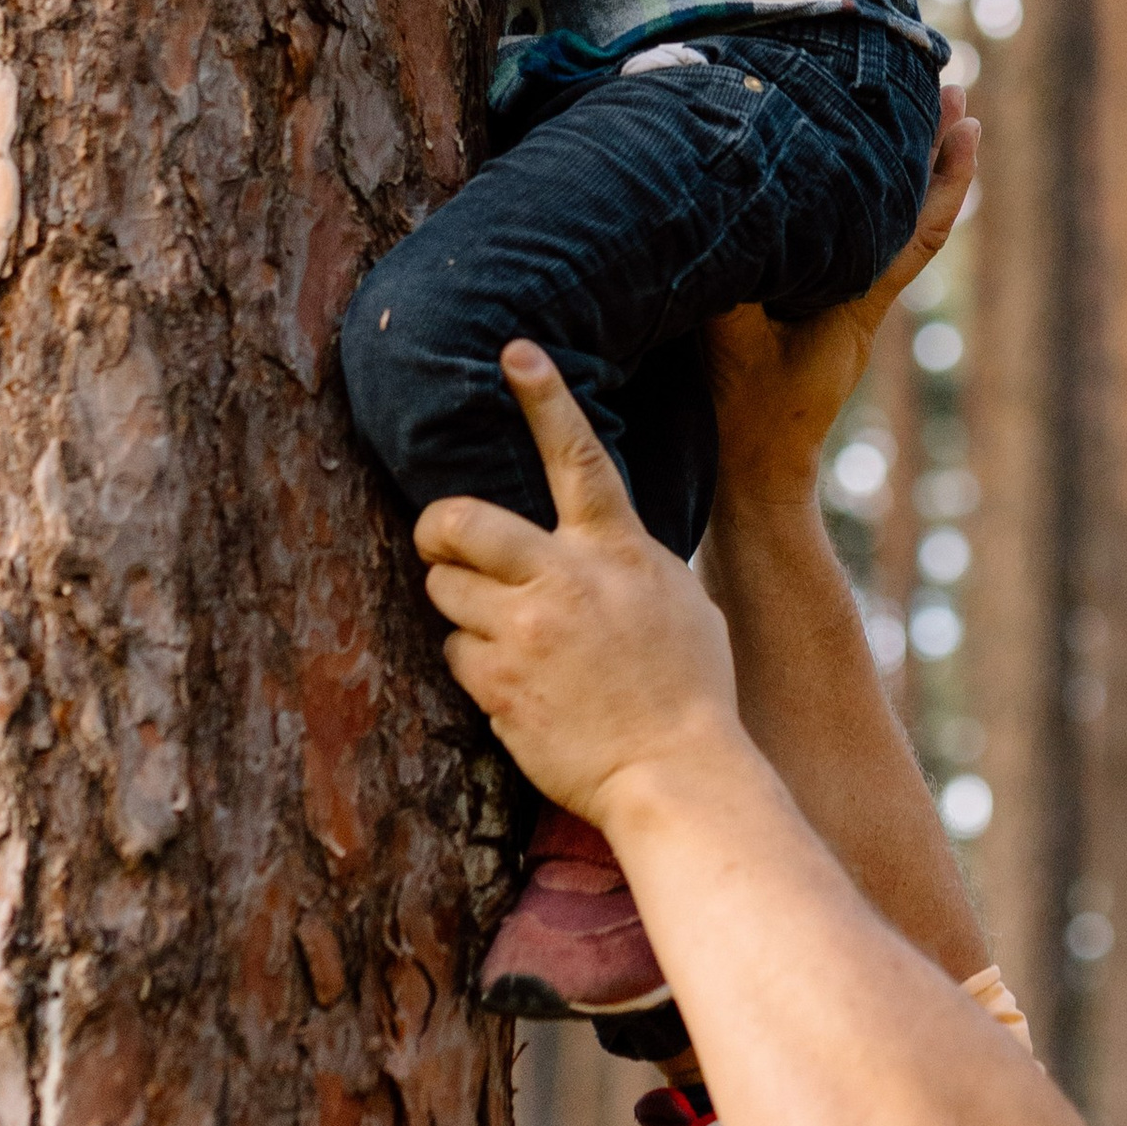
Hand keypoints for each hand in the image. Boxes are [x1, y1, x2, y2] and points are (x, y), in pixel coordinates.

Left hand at [415, 345, 741, 820]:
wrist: (675, 772)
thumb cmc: (689, 688)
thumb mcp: (676, 598)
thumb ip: (626, 559)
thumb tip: (597, 542)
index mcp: (616, 549)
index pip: (576, 456)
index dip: (545, 398)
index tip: (514, 353)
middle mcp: (564, 579)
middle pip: (460, 520)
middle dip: (437, 528)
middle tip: (440, 540)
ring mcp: (525, 632)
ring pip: (445, 589)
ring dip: (460, 606)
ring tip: (505, 635)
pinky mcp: (497, 684)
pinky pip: (454, 652)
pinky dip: (475, 665)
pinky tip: (517, 688)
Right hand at [703, 82, 977, 517]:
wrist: (754, 477)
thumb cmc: (748, 417)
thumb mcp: (733, 343)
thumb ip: (736, 284)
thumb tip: (739, 216)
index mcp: (856, 301)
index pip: (918, 226)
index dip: (947, 173)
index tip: (966, 119)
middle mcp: (864, 298)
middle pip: (915, 213)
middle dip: (933, 148)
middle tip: (951, 86)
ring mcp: (847, 307)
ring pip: (890, 225)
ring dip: (904, 169)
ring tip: (921, 111)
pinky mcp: (825, 316)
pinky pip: (860, 246)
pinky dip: (868, 202)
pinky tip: (855, 175)